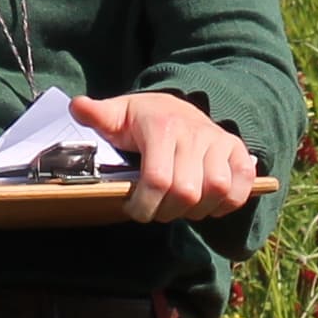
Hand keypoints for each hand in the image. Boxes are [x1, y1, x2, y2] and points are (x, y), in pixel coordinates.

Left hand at [68, 93, 262, 223]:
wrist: (178, 105)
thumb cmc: (144, 118)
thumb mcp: (118, 114)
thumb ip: (98, 115)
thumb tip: (76, 106)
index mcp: (163, 127)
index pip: (158, 179)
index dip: (144, 205)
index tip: (133, 210)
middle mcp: (195, 133)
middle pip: (187, 192)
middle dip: (166, 212)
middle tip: (155, 211)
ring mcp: (220, 142)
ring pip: (218, 191)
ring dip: (196, 210)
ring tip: (179, 208)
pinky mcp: (239, 153)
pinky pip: (241, 187)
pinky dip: (228, 204)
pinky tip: (207, 205)